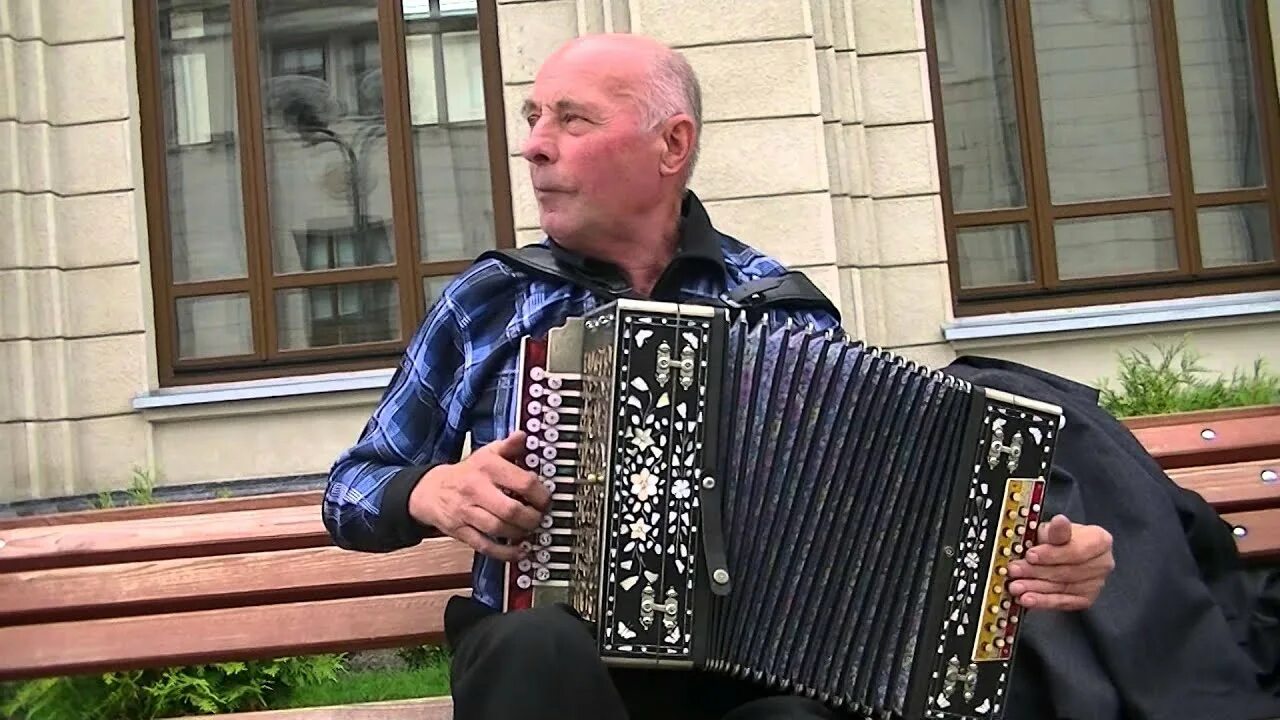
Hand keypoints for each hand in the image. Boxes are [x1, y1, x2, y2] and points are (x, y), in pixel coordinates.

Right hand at [408, 431, 550, 560]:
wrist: (430, 490)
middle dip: (532, 518)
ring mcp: (467, 512)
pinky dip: (505, 552)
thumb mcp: (486, 454)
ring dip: (520, 533)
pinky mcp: (461, 531)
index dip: (541, 495)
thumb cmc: (465, 474)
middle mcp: (476, 489)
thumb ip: (507, 446)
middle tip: (539, 518)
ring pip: (499, 529)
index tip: (546, 500)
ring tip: (529, 530)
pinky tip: (519, 551)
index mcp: (487, 467)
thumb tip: (523, 436)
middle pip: (511, 510)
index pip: (523, 483)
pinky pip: (485, 546)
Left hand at [1007, 515, 1113, 610]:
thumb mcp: (1053, 528)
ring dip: (1035, 588)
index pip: (1076, 550)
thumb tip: (1059, 521)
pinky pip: (1062, 602)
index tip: (1030, 555)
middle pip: (1067, 571)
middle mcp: (1102, 563)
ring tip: (1016, 586)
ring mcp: (1096, 583)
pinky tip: (1027, 599)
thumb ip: (1056, 530)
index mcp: (1099, 540)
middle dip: (1036, 572)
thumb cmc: (1058, 538)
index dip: (1051, 554)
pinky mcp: (1086, 598)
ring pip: (1062, 588)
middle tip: (1015, 571)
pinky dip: (1042, 601)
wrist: (1062, 551)